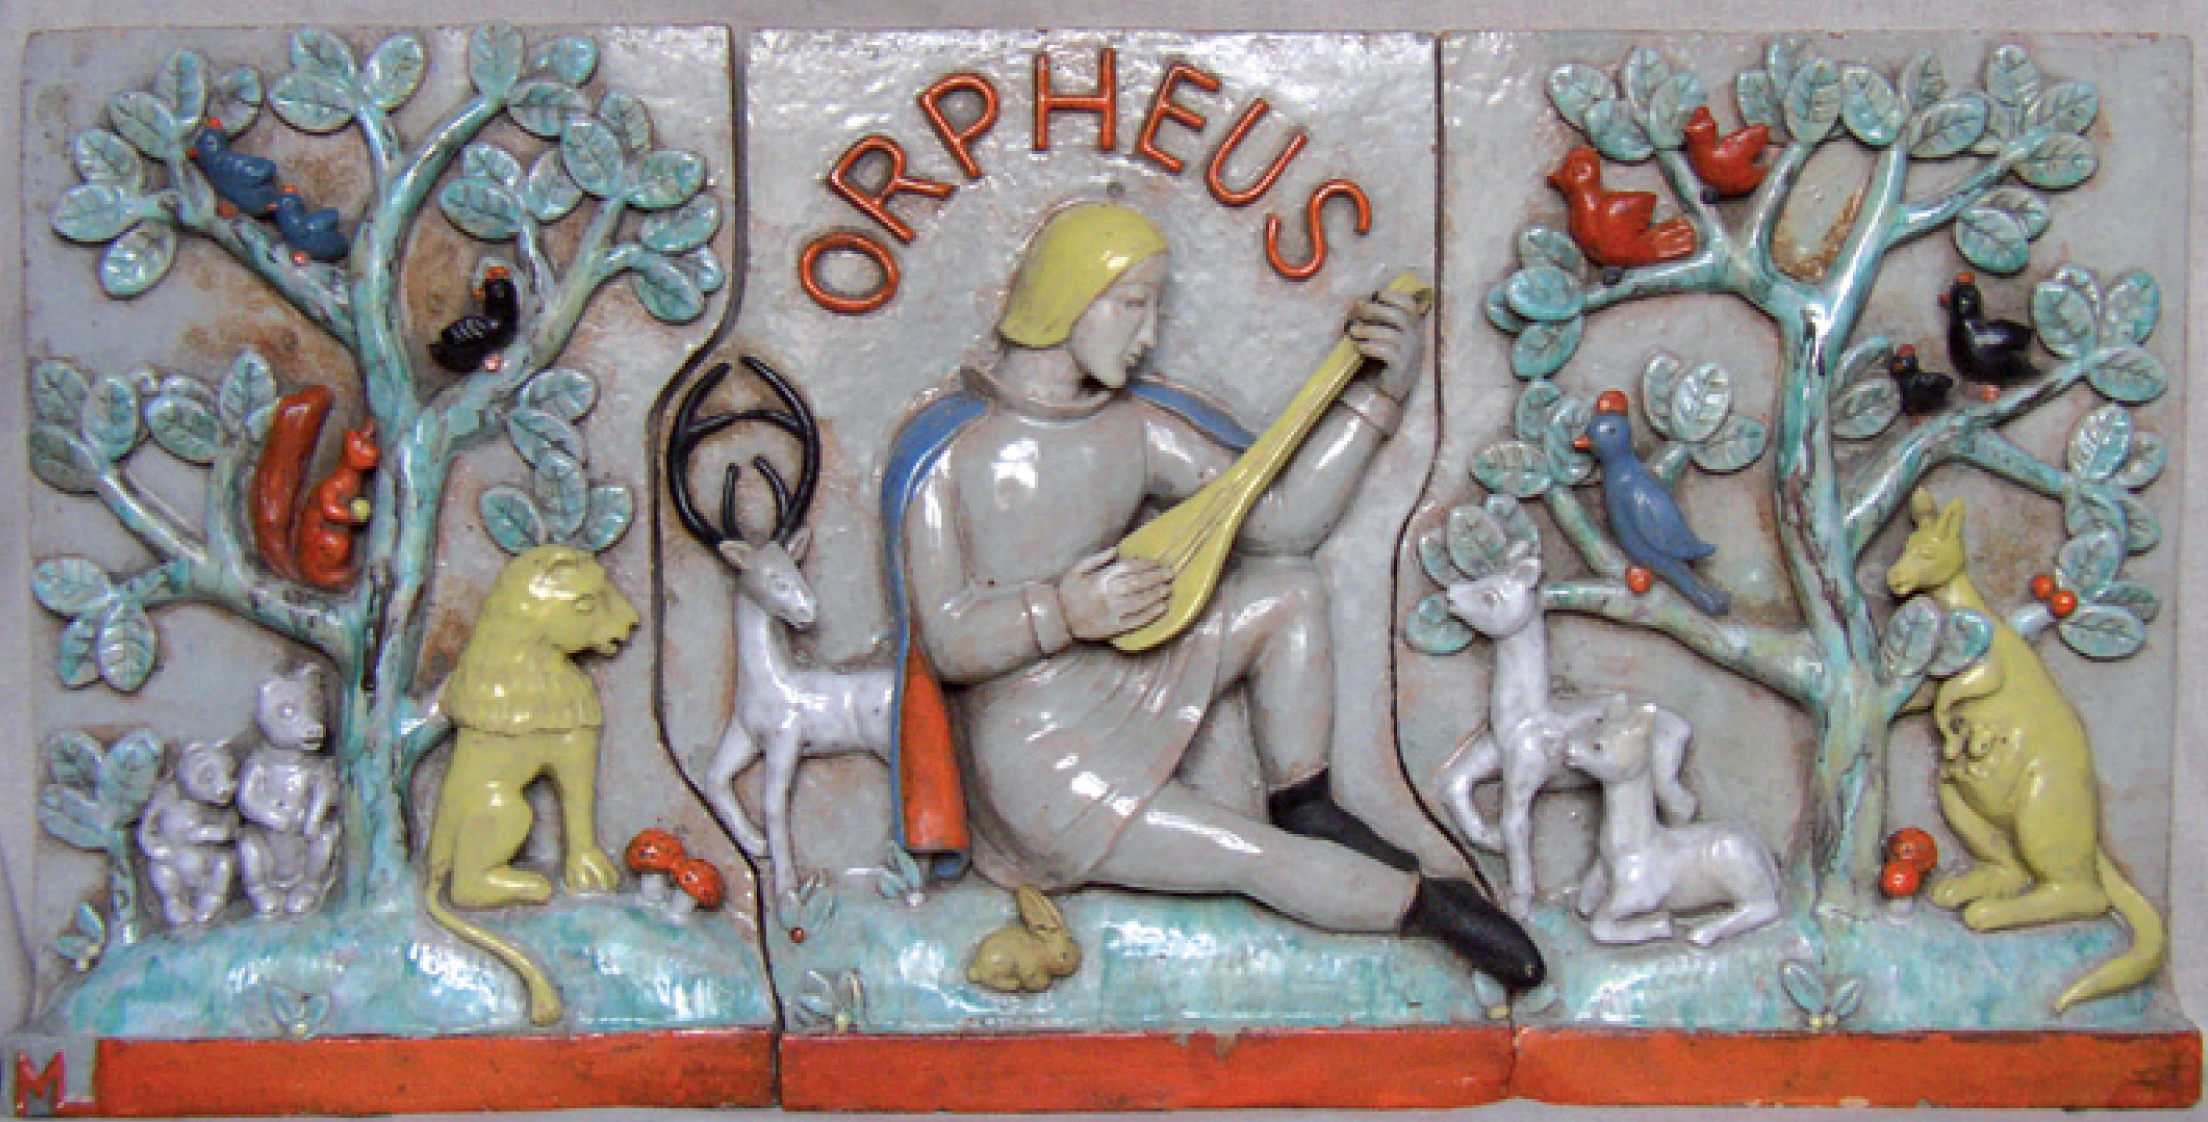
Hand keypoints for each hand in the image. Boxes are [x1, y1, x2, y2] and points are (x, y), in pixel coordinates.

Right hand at [1057, 548, 1171, 640]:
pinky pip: (1136, 620)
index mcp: (1100, 578)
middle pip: (1138, 583)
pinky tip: (1161, 608)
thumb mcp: (1076, 570)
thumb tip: (1116, 549)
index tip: (1157, 563)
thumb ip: (1097, 559)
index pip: (1129, 568)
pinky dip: (1150, 614)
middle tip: (1170, 574)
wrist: (1057, 619)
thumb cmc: (1067, 592)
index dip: (1146, 564)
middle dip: (1156, 578)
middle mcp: (1108, 594)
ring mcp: (1111, 612)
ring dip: (1156, 594)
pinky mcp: (1113, 627)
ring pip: (1140, 601)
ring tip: (1168, 590)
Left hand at [1348, 286, 1427, 401]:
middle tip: (1356, 309)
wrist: (1385, 393)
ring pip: (1391, 334)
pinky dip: (1370, 346)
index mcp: (1412, 329)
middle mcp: (1415, 339)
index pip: (1410, 306)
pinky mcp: (1401, 368)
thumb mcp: (1379, 338)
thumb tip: (1353, 302)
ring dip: (1368, 330)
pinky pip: (1386, 352)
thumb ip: (1372, 321)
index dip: (1393, 296)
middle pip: (1400, 316)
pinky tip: (1359, 347)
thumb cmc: (1380, 362)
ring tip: (1352, 331)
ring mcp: (1410, 354)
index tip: (1375, 294)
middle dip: (1376, 309)